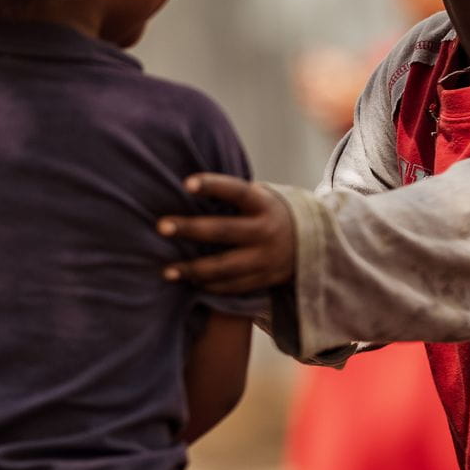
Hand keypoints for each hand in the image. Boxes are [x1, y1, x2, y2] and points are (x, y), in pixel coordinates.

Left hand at [157, 174, 298, 293]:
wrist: (308, 244)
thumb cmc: (265, 214)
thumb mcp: (258, 198)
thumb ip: (231, 197)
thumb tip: (183, 190)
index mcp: (263, 204)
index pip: (237, 191)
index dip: (213, 186)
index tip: (187, 183)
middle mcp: (266, 230)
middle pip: (224, 230)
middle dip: (190, 229)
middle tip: (161, 226)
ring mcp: (266, 258)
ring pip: (225, 267)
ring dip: (193, 269)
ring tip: (166, 271)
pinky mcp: (263, 279)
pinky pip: (232, 286)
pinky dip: (209, 285)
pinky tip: (189, 281)